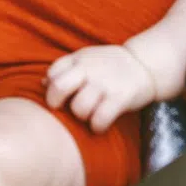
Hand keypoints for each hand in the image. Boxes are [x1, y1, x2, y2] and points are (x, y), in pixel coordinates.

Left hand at [44, 45, 159, 132]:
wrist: (144, 64)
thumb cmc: (109, 66)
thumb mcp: (86, 59)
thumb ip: (65, 69)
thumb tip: (42, 83)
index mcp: (79, 59)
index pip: (53, 73)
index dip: (51, 89)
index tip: (60, 97)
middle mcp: (89, 69)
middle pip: (59, 87)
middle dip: (56, 103)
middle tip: (64, 109)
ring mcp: (105, 83)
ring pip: (79, 107)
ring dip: (81, 116)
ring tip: (88, 114)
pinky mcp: (120, 97)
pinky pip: (100, 119)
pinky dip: (97, 126)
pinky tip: (100, 124)